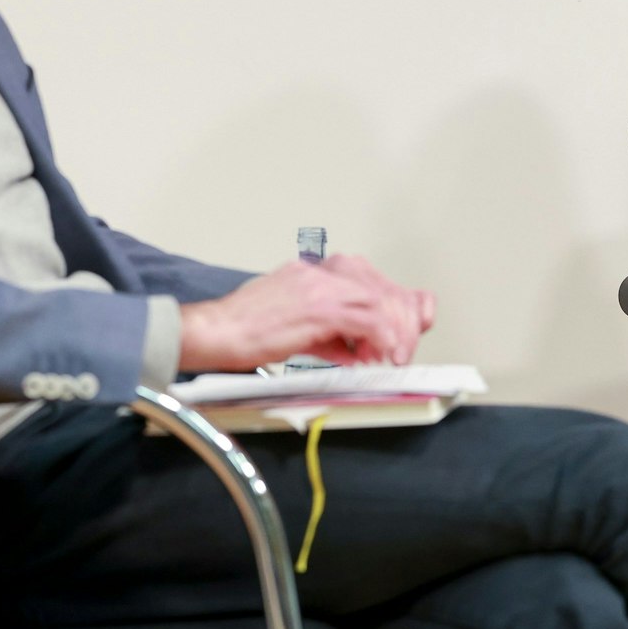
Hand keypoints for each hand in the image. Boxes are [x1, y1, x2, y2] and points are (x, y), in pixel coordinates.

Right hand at [176, 255, 436, 372]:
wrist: (216, 331)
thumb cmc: (247, 330)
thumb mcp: (298, 327)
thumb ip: (331, 333)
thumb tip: (357, 350)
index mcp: (317, 272)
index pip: (373, 279)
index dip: (399, 301)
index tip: (411, 324)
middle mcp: (322, 272)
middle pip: (381, 287)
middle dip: (401, 319)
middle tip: (402, 349)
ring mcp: (320, 286)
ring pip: (379, 301)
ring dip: (394, 332)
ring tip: (393, 356)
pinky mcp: (317, 307)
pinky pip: (365, 319)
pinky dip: (381, 338)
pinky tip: (382, 355)